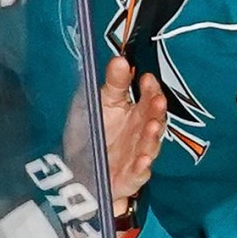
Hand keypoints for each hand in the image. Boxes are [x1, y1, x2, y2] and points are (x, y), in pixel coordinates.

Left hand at [96, 56, 170, 213]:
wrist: (78, 170)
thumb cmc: (94, 133)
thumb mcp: (99, 102)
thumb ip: (113, 84)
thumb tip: (120, 59)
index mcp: (134, 113)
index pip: (148, 99)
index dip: (150, 89)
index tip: (146, 78)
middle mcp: (140, 134)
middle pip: (153, 121)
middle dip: (156, 111)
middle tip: (157, 100)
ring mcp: (136, 156)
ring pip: (149, 146)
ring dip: (152, 137)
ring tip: (152, 126)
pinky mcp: (129, 178)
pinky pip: (138, 174)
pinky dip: (141, 168)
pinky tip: (142, 160)